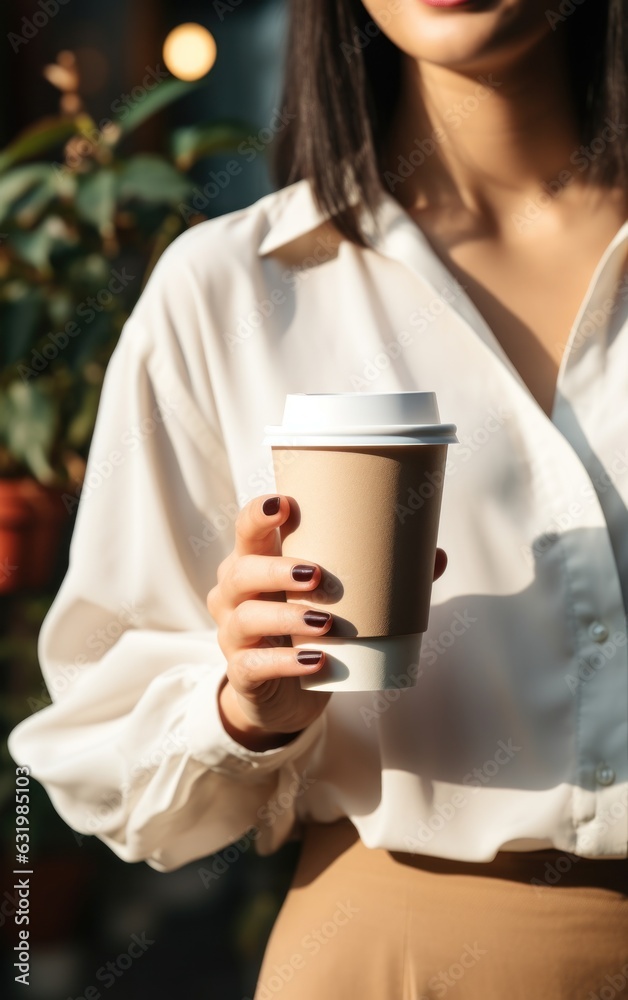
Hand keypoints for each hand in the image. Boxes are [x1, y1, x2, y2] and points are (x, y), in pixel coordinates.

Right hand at [207, 494, 447, 750]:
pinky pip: (255, 665)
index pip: (247, 530)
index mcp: (254, 563)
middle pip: (240, 571)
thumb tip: (435, 555)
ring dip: (286, 617)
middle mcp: (234, 595)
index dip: (259, 515)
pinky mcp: (243, 675)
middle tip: (316, 574)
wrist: (283, 698)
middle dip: (276, 570)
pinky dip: (286, 663)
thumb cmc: (307, 631)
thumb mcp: (334, 601)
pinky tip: (314, 660)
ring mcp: (234, 635)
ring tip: (325, 621)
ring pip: (247, 618)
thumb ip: (380, 578)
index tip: (285, 505)